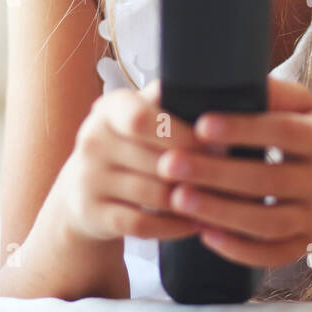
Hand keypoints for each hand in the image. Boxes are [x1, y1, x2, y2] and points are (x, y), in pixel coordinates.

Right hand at [57, 79, 205, 243]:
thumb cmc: (128, 145)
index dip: (182, 133)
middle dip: (196, 170)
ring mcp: (88, 179)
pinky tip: (195, 223)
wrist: (81, 190)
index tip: (216, 144)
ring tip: (221, 201)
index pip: (141, 118)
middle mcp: (93, 140)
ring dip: (190, 200)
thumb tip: (211, 85)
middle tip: (229, 177)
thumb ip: (166, 100)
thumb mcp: (138, 114)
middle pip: (154, 160)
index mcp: (109, 109)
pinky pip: (141, 225)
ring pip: (152, 195)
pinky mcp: (91, 214)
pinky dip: (173, 226)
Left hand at [160, 74, 311, 270]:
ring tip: (177, 199)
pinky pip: (270, 255)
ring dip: (220, 212)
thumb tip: (234, 78)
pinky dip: (238, 249)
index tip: (201, 124)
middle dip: (216, 173)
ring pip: (267, 223)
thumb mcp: (307, 110)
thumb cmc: (310, 140)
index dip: (243, 129)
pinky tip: (204, 234)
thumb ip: (276, 94)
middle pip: (268, 180)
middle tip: (169, 164)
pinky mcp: (303, 248)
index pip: (283, 132)